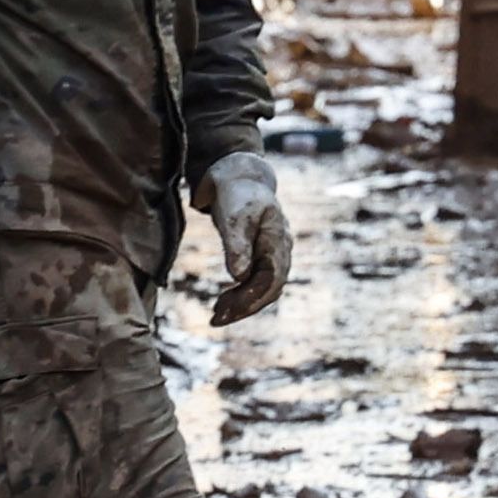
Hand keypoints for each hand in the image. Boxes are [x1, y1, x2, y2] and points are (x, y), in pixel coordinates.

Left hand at [200, 150, 291, 324]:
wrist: (238, 177)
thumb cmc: (236, 193)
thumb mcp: (232, 215)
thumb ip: (236, 244)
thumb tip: (239, 276)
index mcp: (278, 241)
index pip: (270, 280)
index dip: (250, 298)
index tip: (226, 310)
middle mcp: (280, 251)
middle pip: (269, 290)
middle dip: (244, 307)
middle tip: (216, 319)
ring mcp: (273, 255)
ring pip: (264, 290)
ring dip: (243, 305)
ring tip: (217, 315)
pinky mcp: (261, 257)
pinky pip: (256, 284)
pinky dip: (241, 296)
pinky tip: (223, 303)